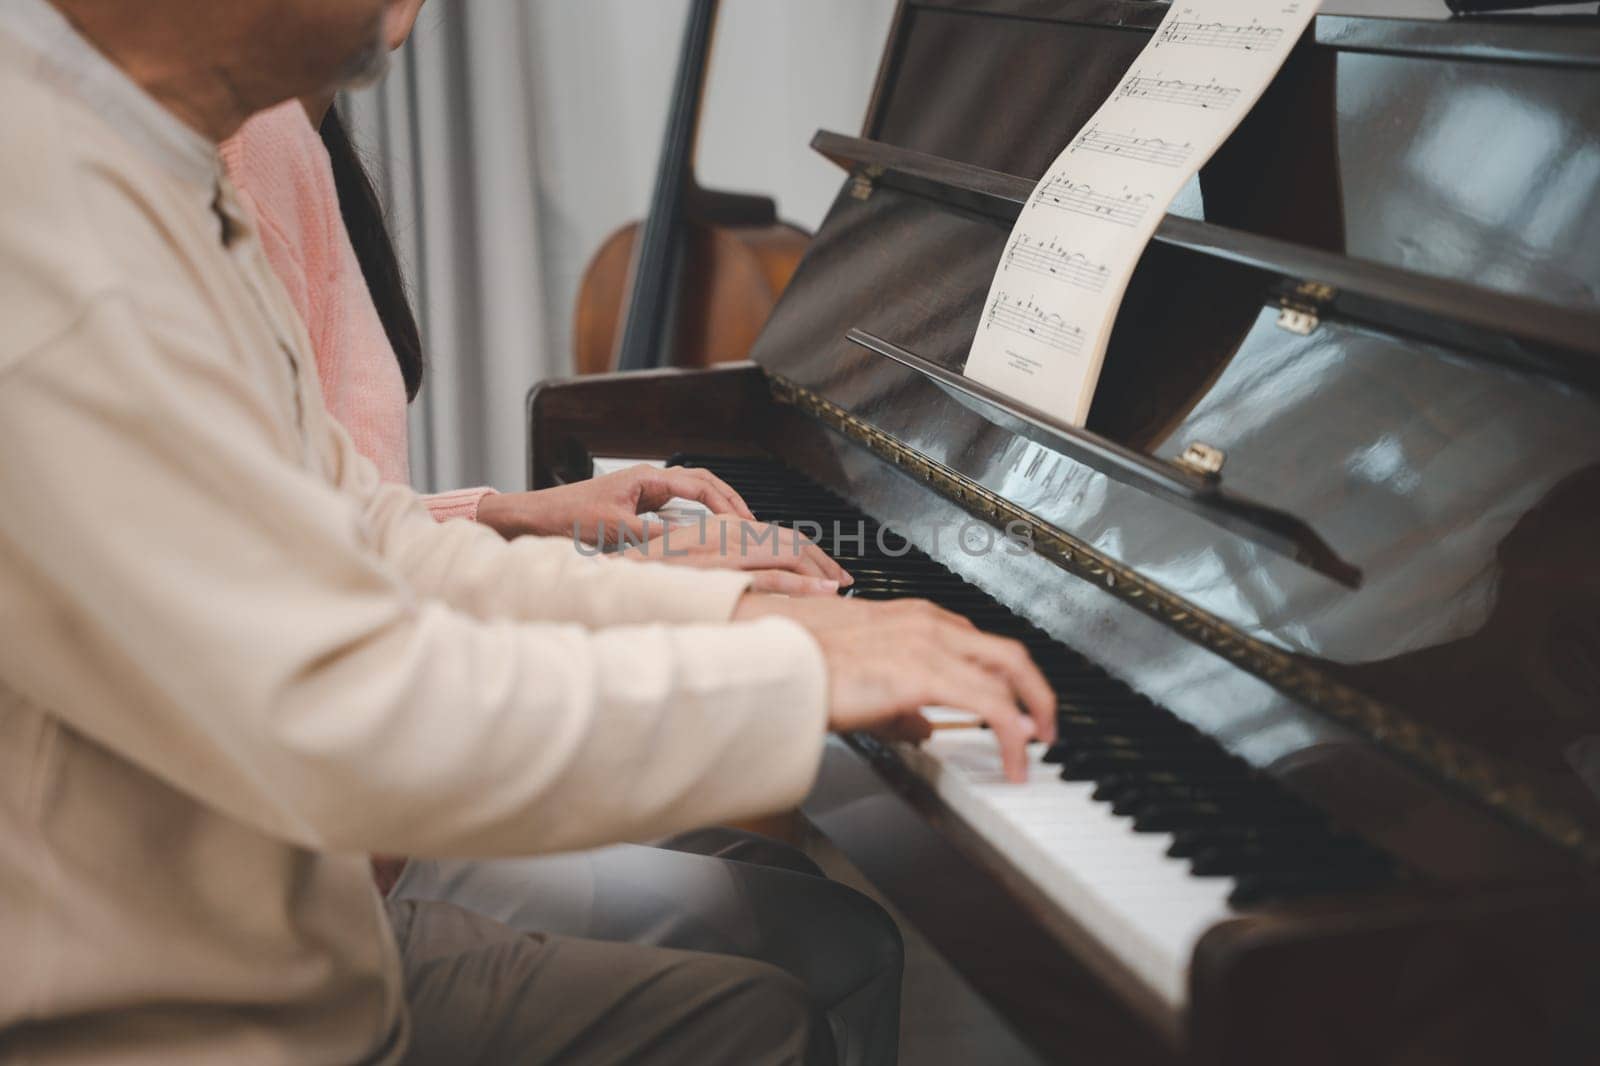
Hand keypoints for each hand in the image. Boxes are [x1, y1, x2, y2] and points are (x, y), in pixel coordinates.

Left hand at [476, 465, 755, 541]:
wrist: (537, 517)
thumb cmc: (567, 515)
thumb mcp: (613, 529)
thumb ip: (652, 537)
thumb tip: (686, 546)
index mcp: (646, 478)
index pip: (699, 484)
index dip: (726, 503)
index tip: (745, 521)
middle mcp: (648, 480)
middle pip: (702, 483)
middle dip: (730, 501)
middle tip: (752, 523)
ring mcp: (644, 492)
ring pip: (691, 494)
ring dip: (715, 508)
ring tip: (737, 527)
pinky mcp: (638, 506)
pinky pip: (677, 507)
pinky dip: (697, 517)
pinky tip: (705, 534)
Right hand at [622, 515, 851, 596]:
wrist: (616, 580)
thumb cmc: (646, 578)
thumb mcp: (686, 566)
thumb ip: (715, 567)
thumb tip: (740, 582)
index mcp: (720, 528)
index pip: (773, 534)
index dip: (803, 551)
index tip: (823, 568)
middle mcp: (727, 533)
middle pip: (788, 540)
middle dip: (821, 559)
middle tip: (844, 578)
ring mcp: (726, 551)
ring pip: (788, 553)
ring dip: (820, 569)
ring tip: (842, 585)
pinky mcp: (724, 572)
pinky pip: (773, 576)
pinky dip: (804, 583)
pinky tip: (825, 591)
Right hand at [734, 596, 1056, 781]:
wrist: (779, 665)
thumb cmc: (807, 667)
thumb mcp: (864, 682)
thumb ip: (901, 704)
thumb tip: (925, 728)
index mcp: (914, 618)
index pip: (979, 643)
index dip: (1005, 677)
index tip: (1016, 703)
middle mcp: (929, 623)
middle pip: (1008, 652)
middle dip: (1036, 689)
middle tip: (1045, 723)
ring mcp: (930, 645)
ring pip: (1008, 674)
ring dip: (1031, 713)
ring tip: (1035, 747)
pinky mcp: (926, 674)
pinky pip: (991, 705)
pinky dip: (1013, 733)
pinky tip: (1016, 757)